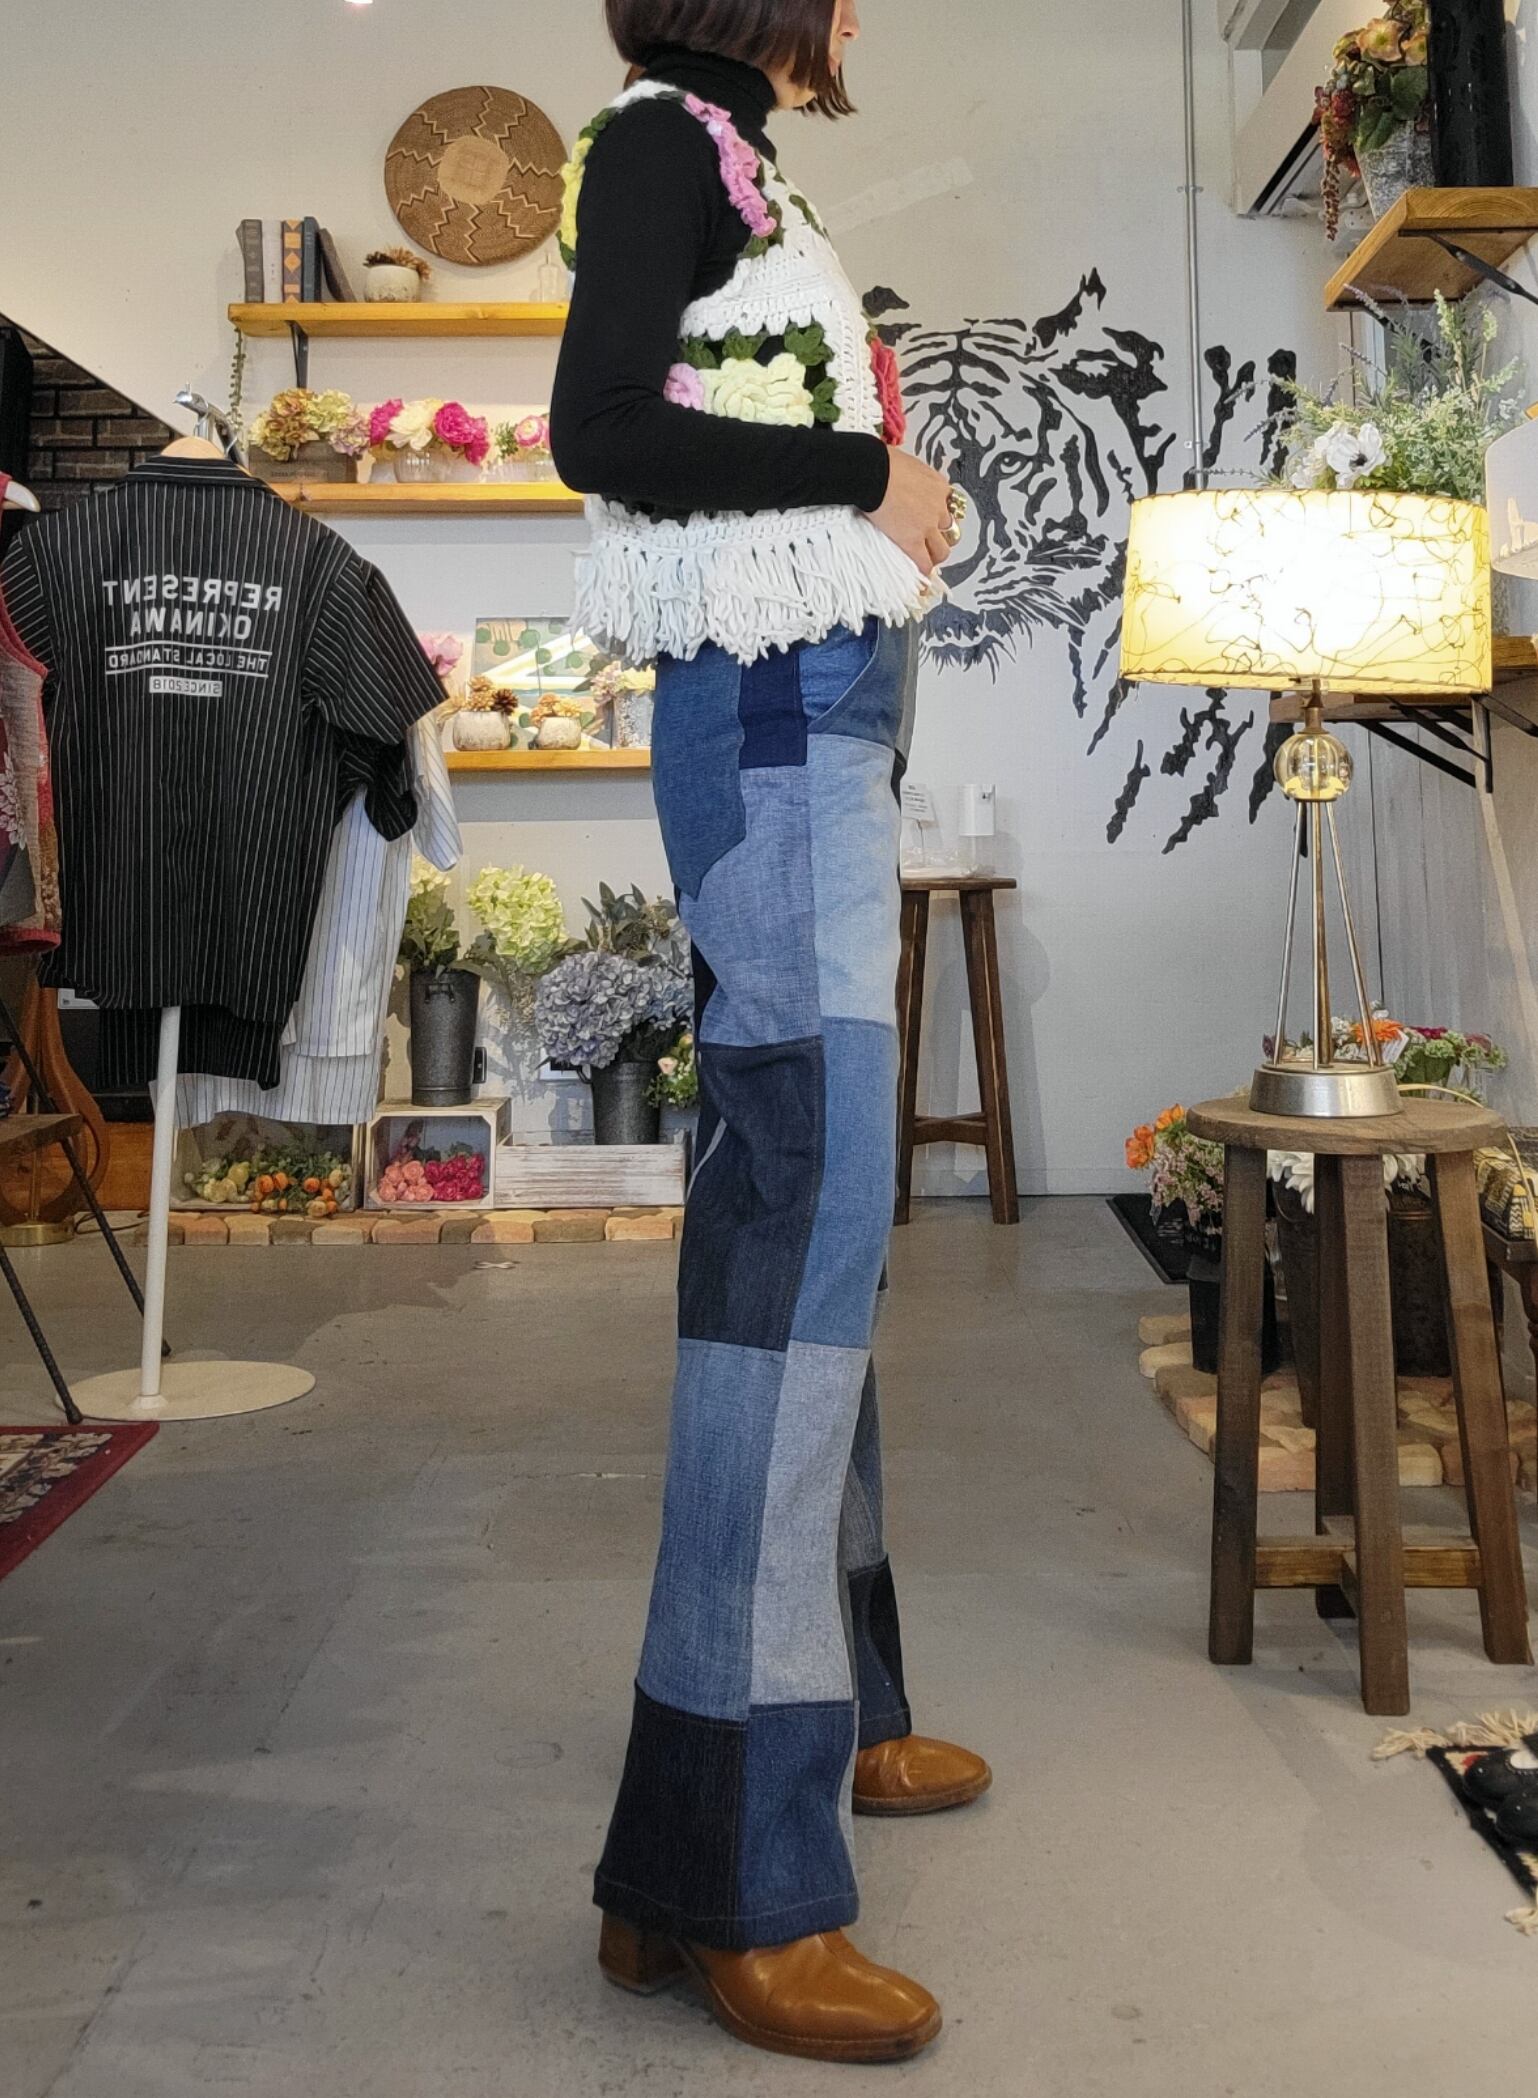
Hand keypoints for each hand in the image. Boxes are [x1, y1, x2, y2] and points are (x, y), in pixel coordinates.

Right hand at [869, 448, 954, 574]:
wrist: (872, 472)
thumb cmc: (881, 462)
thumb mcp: (906, 463)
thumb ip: (911, 475)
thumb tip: (900, 473)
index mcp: (938, 485)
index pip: (947, 505)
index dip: (939, 516)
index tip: (933, 521)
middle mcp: (938, 506)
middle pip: (949, 529)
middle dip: (941, 537)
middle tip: (932, 543)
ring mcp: (927, 526)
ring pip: (941, 549)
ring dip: (935, 556)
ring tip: (927, 561)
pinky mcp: (913, 541)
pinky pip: (924, 563)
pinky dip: (924, 572)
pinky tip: (920, 578)